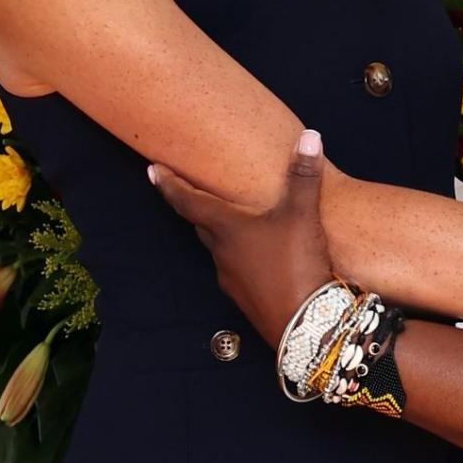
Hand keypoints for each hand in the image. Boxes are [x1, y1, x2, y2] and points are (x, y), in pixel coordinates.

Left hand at [149, 131, 333, 342]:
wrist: (303, 326)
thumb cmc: (295, 265)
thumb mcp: (303, 216)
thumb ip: (304, 176)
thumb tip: (310, 136)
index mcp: (227, 228)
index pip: (187, 201)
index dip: (169, 184)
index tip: (152, 171)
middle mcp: (222, 253)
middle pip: (201, 224)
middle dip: (195, 206)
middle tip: (192, 191)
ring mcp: (232, 279)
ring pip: (219, 249)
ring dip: (221, 233)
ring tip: (233, 220)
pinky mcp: (246, 298)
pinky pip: (237, 270)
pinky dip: (242, 256)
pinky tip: (261, 255)